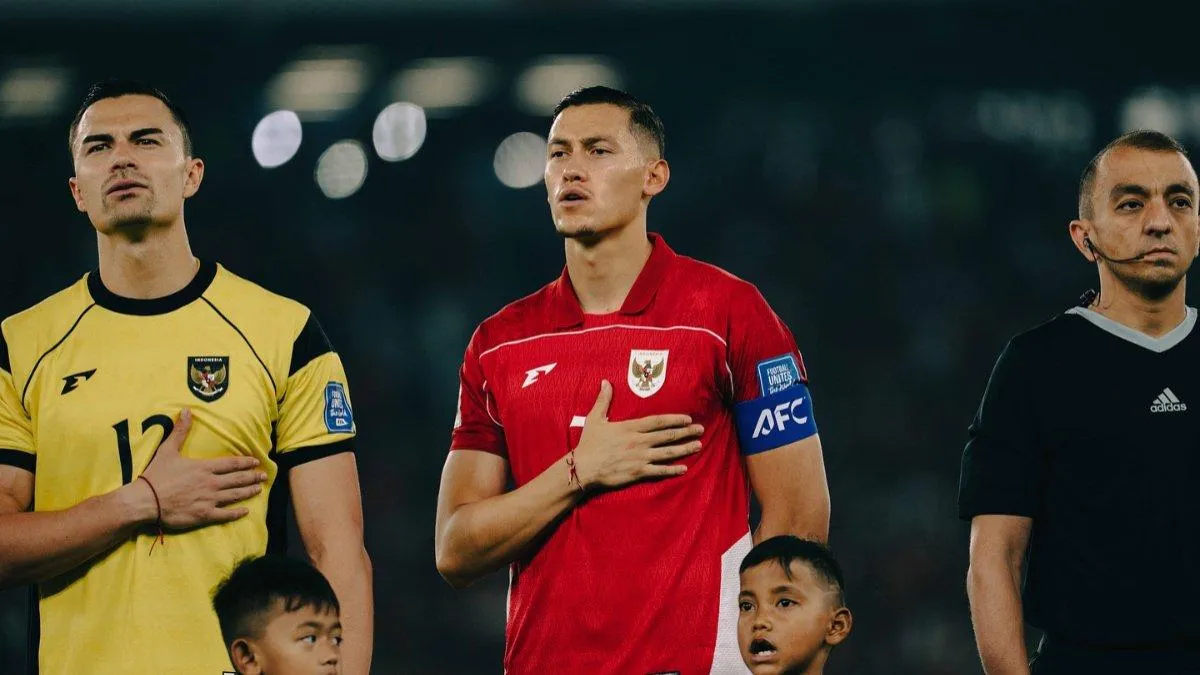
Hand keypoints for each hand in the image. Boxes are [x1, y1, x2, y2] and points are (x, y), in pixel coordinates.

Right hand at [138, 408, 266, 528]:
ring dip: (248, 491)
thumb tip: (187, 410)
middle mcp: (211, 483)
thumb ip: (180, 431)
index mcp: (205, 467)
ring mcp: (209, 499)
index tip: (256, 462)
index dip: (245, 462)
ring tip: (259, 489)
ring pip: (235, 495)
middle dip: (252, 476)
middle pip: (237, 479)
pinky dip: (237, 513)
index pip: (231, 464)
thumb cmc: (157, 475)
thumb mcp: (168, 450)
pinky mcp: (204, 515)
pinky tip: (245, 511)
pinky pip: (225, 514)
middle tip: (264, 476)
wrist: (146, 500)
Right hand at [572, 380, 703, 490]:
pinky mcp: (638, 472)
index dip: (674, 419)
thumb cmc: (589, 444)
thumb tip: (605, 382)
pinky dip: (673, 470)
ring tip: (698, 445)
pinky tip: (684, 468)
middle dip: (686, 432)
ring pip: (667, 452)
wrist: (583, 467)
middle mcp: (639, 441)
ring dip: (684, 449)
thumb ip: (603, 400)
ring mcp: (640, 457)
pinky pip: (659, 471)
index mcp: (631, 427)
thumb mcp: (595, 419)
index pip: (658, 421)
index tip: (687, 419)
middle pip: (667, 436)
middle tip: (701, 430)